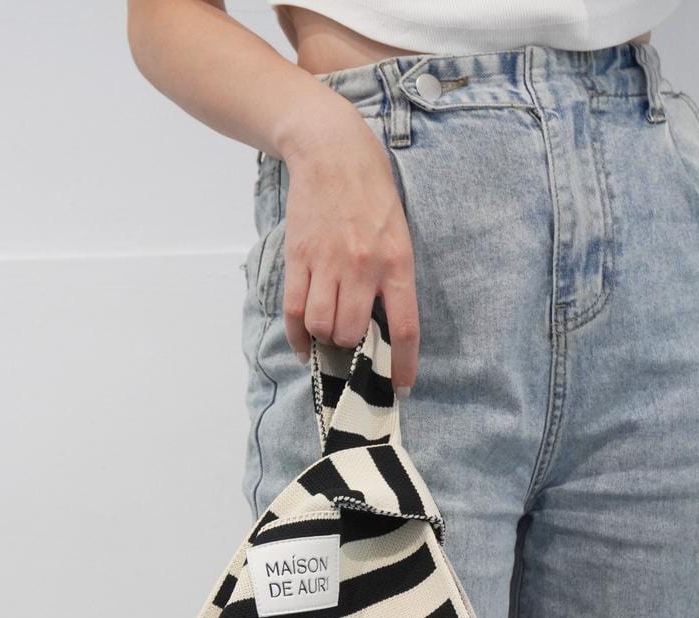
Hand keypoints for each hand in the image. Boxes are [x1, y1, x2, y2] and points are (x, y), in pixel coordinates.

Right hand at [280, 116, 419, 395]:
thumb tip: (379, 324)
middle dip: (351, 348)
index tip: (399, 386)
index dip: (401, 365)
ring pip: (322, 326)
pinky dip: (298, 335)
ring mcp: (328, 263)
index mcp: (397, 262)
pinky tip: (303, 341)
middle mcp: (363, 268)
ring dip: (324, 338)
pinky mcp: (299, 258)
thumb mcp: (397, 231)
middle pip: (353, 334)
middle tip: (350, 343)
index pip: (404, 328)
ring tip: (328, 331)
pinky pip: (295, 311)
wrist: (332, 151)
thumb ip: (391, 276)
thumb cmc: (371, 192)